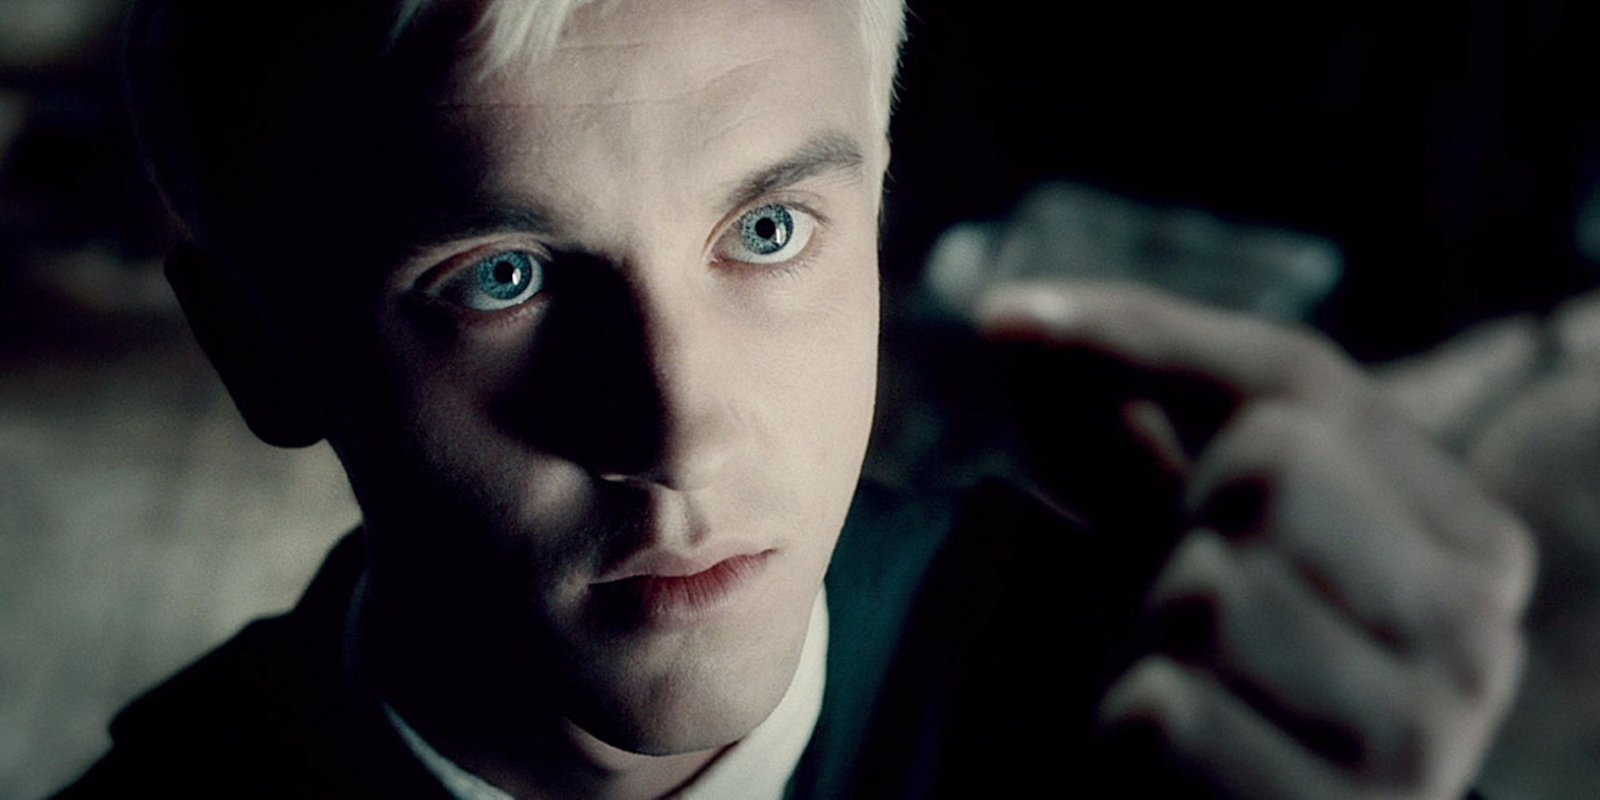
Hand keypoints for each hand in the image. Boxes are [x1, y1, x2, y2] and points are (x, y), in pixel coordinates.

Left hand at [978, 280, 1535, 799]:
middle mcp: (1475, 643)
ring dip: (1139, 639)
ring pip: (1206, 593)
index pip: (1295, 387)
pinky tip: (1158, 768)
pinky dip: (1118, 731)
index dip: (1137, 349)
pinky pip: (1158, 714)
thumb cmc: (1203, 655)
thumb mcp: (1185, 508)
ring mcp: (1417, 750)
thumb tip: (1006, 317)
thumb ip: (1131, 388)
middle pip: (1265, 473)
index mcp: (1472, 547)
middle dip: (1169, 529)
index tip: (1014, 336)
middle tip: (1170, 609)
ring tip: (1177, 689)